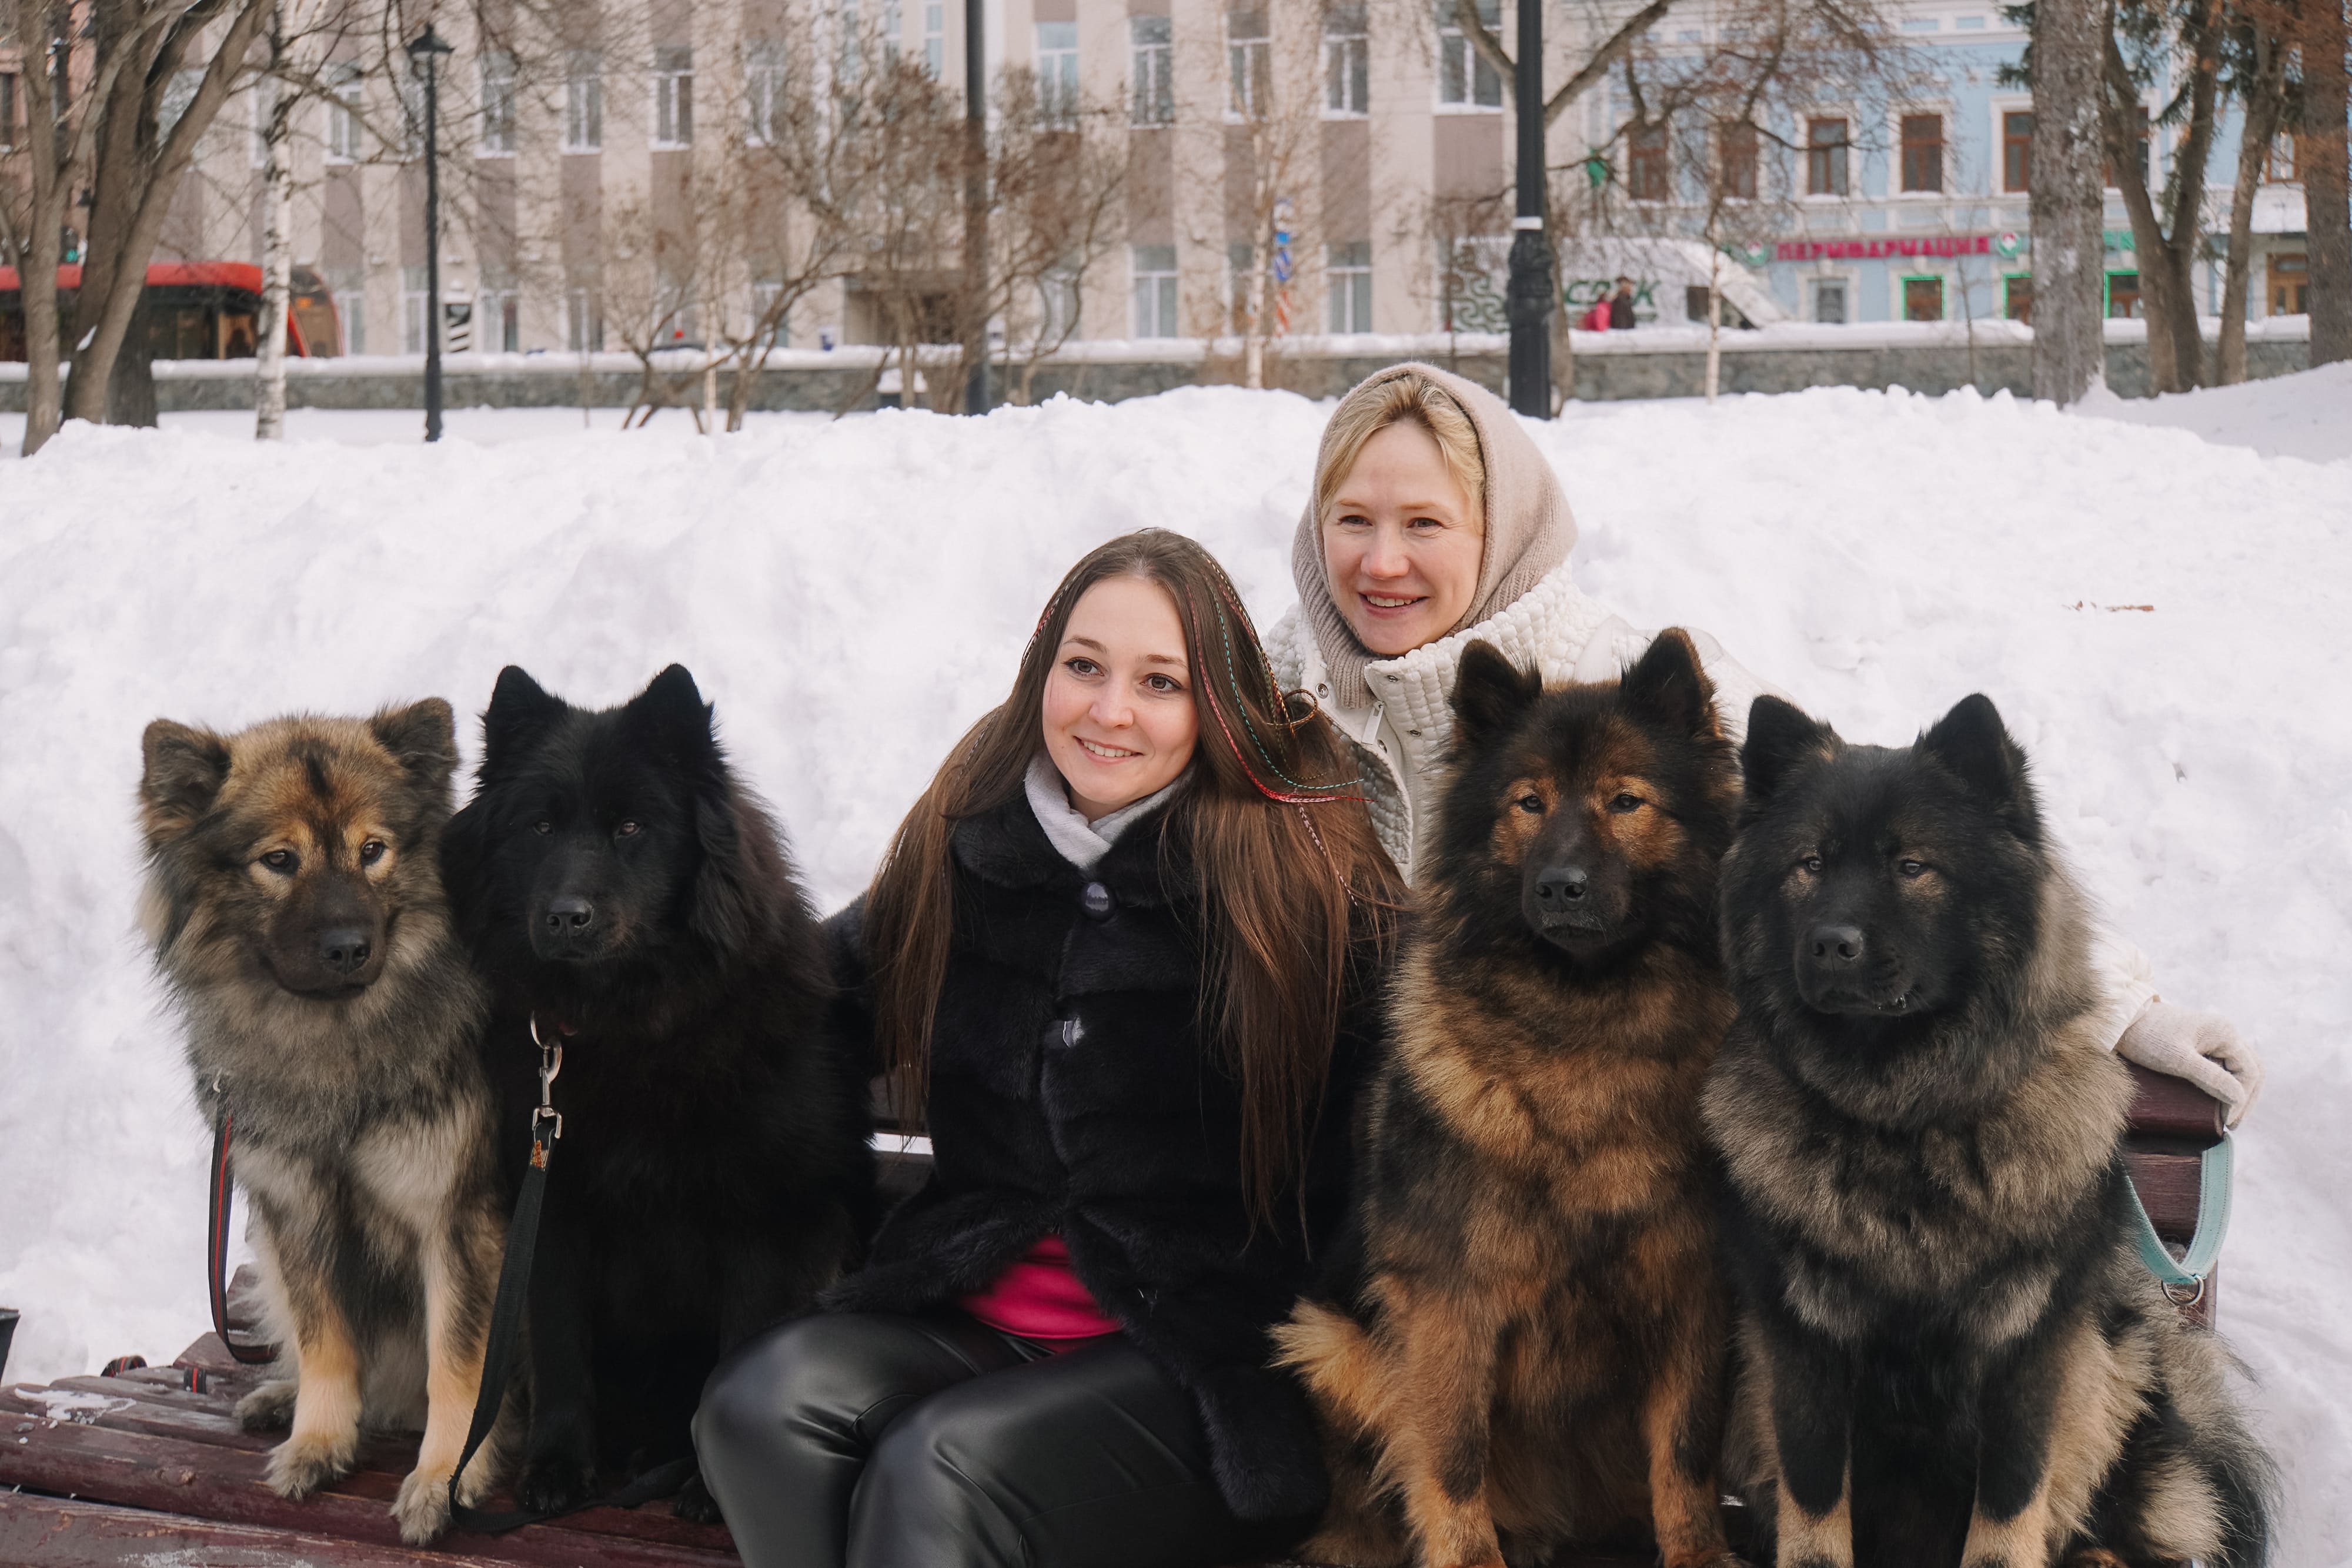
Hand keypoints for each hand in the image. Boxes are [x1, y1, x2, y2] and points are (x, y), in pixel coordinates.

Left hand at [2116, 1002, 2262, 1126]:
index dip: (2242, 1099)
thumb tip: (2238, 1099)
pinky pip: (2225, 1066)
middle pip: (2250, 1070)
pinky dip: (2227, 1083)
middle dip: (2245, 1098)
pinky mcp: (2203, 1044)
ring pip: (2240, 1068)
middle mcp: (2225, 1033)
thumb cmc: (2148, 1038)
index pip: (2249, 1072)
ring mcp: (2215, 1037)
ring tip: (2228, 1116)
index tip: (2227, 1121)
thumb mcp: (2178, 1060)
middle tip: (2232, 1123)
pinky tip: (2218, 1100)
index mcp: (2225, 1033)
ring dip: (2239, 1092)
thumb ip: (2210, 1078)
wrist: (2123, 1021)